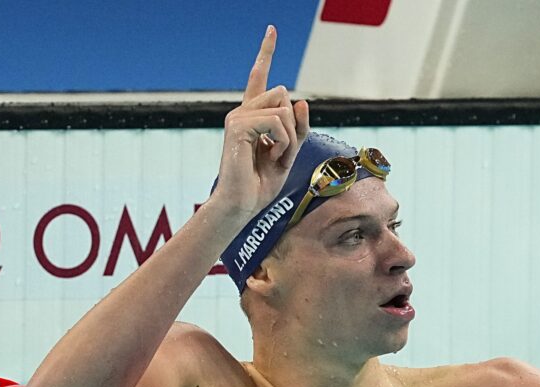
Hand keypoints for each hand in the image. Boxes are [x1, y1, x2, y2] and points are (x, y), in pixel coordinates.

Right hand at [213, 25, 309, 218]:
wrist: (241, 205)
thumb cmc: (260, 185)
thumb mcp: (289, 153)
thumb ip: (297, 128)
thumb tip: (301, 100)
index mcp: (252, 116)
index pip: (260, 78)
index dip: (266, 52)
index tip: (272, 29)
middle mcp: (242, 111)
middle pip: (283, 94)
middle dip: (293, 126)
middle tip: (279, 153)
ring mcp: (238, 117)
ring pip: (283, 107)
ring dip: (289, 136)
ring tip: (274, 157)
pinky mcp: (238, 125)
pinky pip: (277, 122)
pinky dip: (283, 142)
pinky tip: (271, 156)